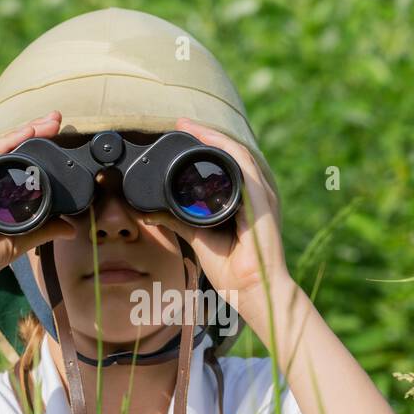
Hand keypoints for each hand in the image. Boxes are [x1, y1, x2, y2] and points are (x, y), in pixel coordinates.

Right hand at [0, 111, 75, 311]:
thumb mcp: (15, 243)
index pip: (7, 161)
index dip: (30, 144)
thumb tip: (70, 227)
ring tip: (44, 123)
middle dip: (29, 131)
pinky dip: (3, 146)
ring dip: (20, 133)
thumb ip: (41, 231)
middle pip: (2, 149)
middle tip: (55, 118)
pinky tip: (21, 135)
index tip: (55, 132)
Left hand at [142, 116, 290, 312]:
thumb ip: (178, 221)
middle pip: (232, 154)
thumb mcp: (198, 238)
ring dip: (214, 137)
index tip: (180, 135)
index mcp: (244, 201)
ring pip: (238, 154)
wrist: (250, 290)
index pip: (226, 165)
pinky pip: (245, 167)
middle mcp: (256, 194)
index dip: (205, 147)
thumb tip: (151, 213)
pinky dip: (227, 150)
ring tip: (191, 126)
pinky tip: (210, 139)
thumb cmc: (232, 270)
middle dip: (207, 136)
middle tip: (182, 123)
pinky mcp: (263, 201)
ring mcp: (262, 196)